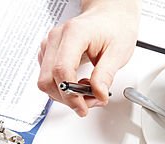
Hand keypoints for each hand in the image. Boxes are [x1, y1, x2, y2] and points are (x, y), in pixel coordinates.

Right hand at [37, 0, 139, 115]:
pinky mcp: (48, 54)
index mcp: (74, 33)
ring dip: (65, 95)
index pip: (62, 70)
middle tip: (90, 101)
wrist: (109, 16)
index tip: (82, 107)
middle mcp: (56, 38)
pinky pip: (48, 79)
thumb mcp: (118, 51)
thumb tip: (98, 95)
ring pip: (46, 83)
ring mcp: (49, 46)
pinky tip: (78, 84)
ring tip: (87, 91)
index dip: (70, 94)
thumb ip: (106, 75)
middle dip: (68, 98)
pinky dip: (62, 89)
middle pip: (48, 80)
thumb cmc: (113, 27)